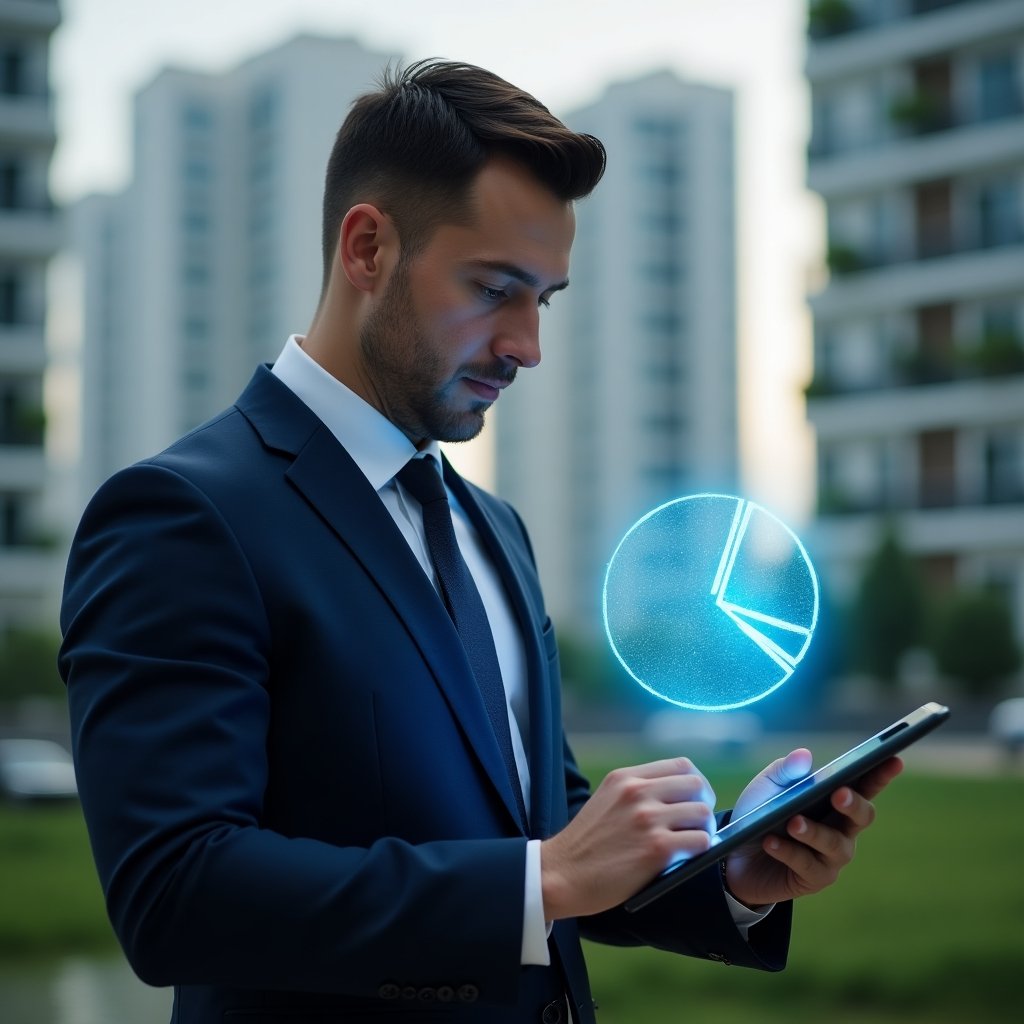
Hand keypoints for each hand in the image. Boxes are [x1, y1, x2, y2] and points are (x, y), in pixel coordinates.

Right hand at [541, 757, 715, 919]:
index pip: (681, 765)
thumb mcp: (607, 800)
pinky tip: (686, 858)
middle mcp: (637, 792)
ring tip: (691, 842)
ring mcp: (648, 819)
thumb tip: (679, 798)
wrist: (561, 874)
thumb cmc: (585, 844)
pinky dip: (700, 850)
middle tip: (697, 824)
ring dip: (703, 830)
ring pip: (702, 813)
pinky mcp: (656, 849)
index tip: (693, 800)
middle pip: (697, 785)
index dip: (695, 784)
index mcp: (625, 778)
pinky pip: (700, 842)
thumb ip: (638, 793)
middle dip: (703, 804)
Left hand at [723, 749, 903, 908]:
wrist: (736, 855)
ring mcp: (831, 857)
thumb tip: (805, 755)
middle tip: (838, 793)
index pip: (864, 786)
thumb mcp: (767, 787)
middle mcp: (842, 829)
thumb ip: (786, 771)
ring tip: (793, 822)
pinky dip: (787, 851)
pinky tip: (770, 841)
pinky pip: (806, 865)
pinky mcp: (814, 879)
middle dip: (853, 804)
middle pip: (862, 816)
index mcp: (834, 801)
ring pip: (834, 844)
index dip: (881, 773)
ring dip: (814, 832)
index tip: (893, 758)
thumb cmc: (759, 814)